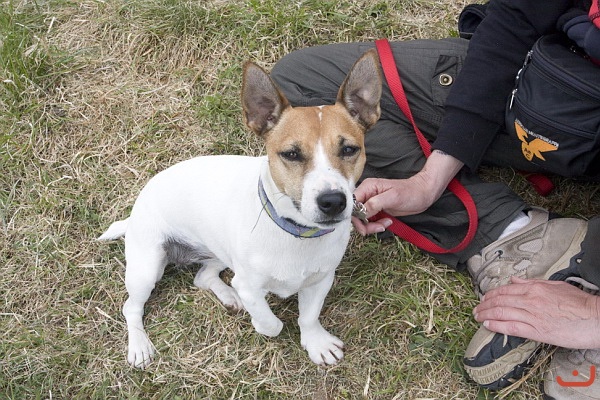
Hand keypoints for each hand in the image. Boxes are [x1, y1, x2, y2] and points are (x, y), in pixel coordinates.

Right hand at [352, 150, 462, 234]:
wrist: (423, 194)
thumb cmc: (410, 192)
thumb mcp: (393, 197)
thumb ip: (374, 204)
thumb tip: (361, 212)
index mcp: (367, 187)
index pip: (351, 204)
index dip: (355, 217)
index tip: (365, 225)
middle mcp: (366, 194)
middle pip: (355, 214)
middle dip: (364, 224)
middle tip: (378, 228)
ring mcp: (371, 203)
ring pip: (362, 219)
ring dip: (371, 226)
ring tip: (385, 224)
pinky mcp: (376, 210)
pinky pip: (369, 221)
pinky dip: (376, 225)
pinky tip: (387, 222)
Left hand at [473, 277, 599, 348]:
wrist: (596, 318)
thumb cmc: (580, 303)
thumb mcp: (556, 285)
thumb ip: (532, 282)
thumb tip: (515, 279)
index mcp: (535, 288)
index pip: (506, 289)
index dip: (491, 294)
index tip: (484, 297)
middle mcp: (530, 300)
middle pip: (500, 300)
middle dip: (484, 304)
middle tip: (476, 308)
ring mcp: (532, 316)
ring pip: (501, 313)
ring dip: (486, 314)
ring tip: (478, 316)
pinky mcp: (537, 331)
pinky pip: (511, 327)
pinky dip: (496, 325)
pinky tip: (488, 325)